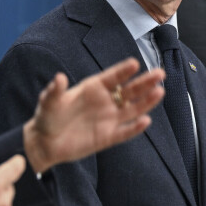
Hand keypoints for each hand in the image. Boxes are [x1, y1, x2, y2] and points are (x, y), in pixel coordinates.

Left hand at [22, 57, 164, 172]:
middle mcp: (105, 101)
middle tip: (160, 73)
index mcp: (93, 88)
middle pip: (129, 90)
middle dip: (144, 82)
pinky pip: (125, 132)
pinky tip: (145, 121)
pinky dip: (135, 128)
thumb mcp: (48, 102)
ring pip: (132, 109)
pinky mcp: (108, 137)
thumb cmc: (47, 117)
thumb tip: (59, 78)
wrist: (45, 143)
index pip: (113, 77)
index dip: (123, 71)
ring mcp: (108, 119)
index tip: (135, 63)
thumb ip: (55, 90)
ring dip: (146, 101)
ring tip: (160, 92)